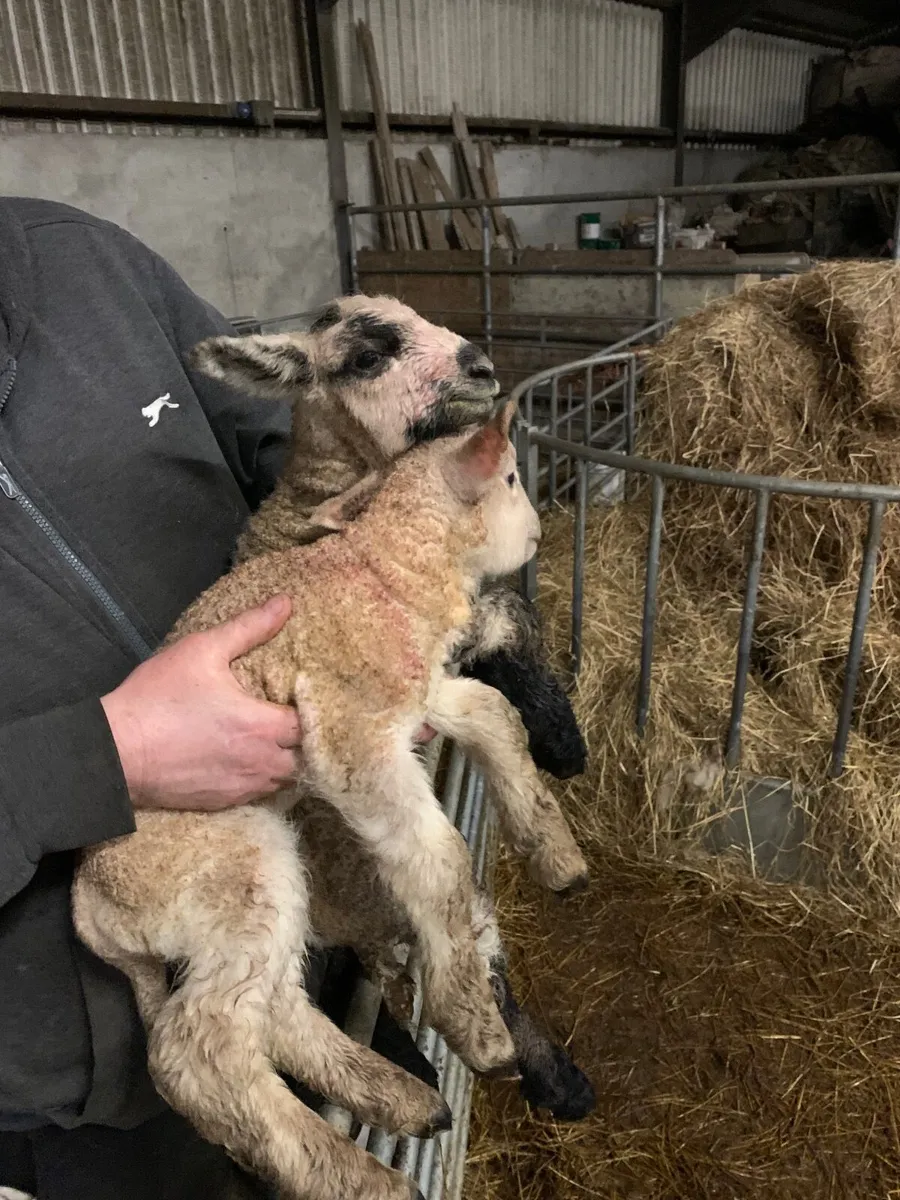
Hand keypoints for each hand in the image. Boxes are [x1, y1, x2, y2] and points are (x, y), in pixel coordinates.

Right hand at [101, 596, 300, 810]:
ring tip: (274, 737)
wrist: (116, 751)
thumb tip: (286, 603)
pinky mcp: (223, 802)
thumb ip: (249, 627)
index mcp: (262, 725)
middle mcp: (260, 762)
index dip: (314, 708)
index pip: (313, 723)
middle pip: (305, 757)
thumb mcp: (202, 650)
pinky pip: (259, 794)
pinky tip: (248, 757)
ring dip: (285, 759)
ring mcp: (242, 787)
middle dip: (304, 738)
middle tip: (292, 716)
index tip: (304, 694)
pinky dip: (261, 777)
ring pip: (284, 779)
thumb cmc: (158, 697)